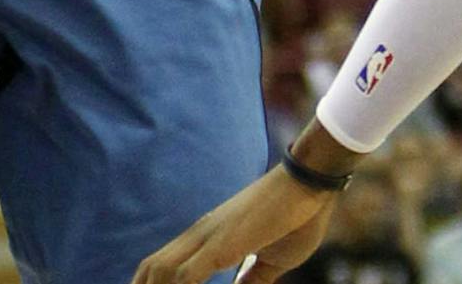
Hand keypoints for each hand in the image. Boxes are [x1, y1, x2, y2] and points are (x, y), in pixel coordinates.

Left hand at [131, 163, 338, 283]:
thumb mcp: (271, 261)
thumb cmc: (294, 220)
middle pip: (153, 268)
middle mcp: (200, 235)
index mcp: (208, 238)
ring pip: (162, 272)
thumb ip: (253, 278)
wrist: (307, 187)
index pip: (164, 265)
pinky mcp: (221, 245)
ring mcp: (208, 238)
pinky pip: (187, 276)